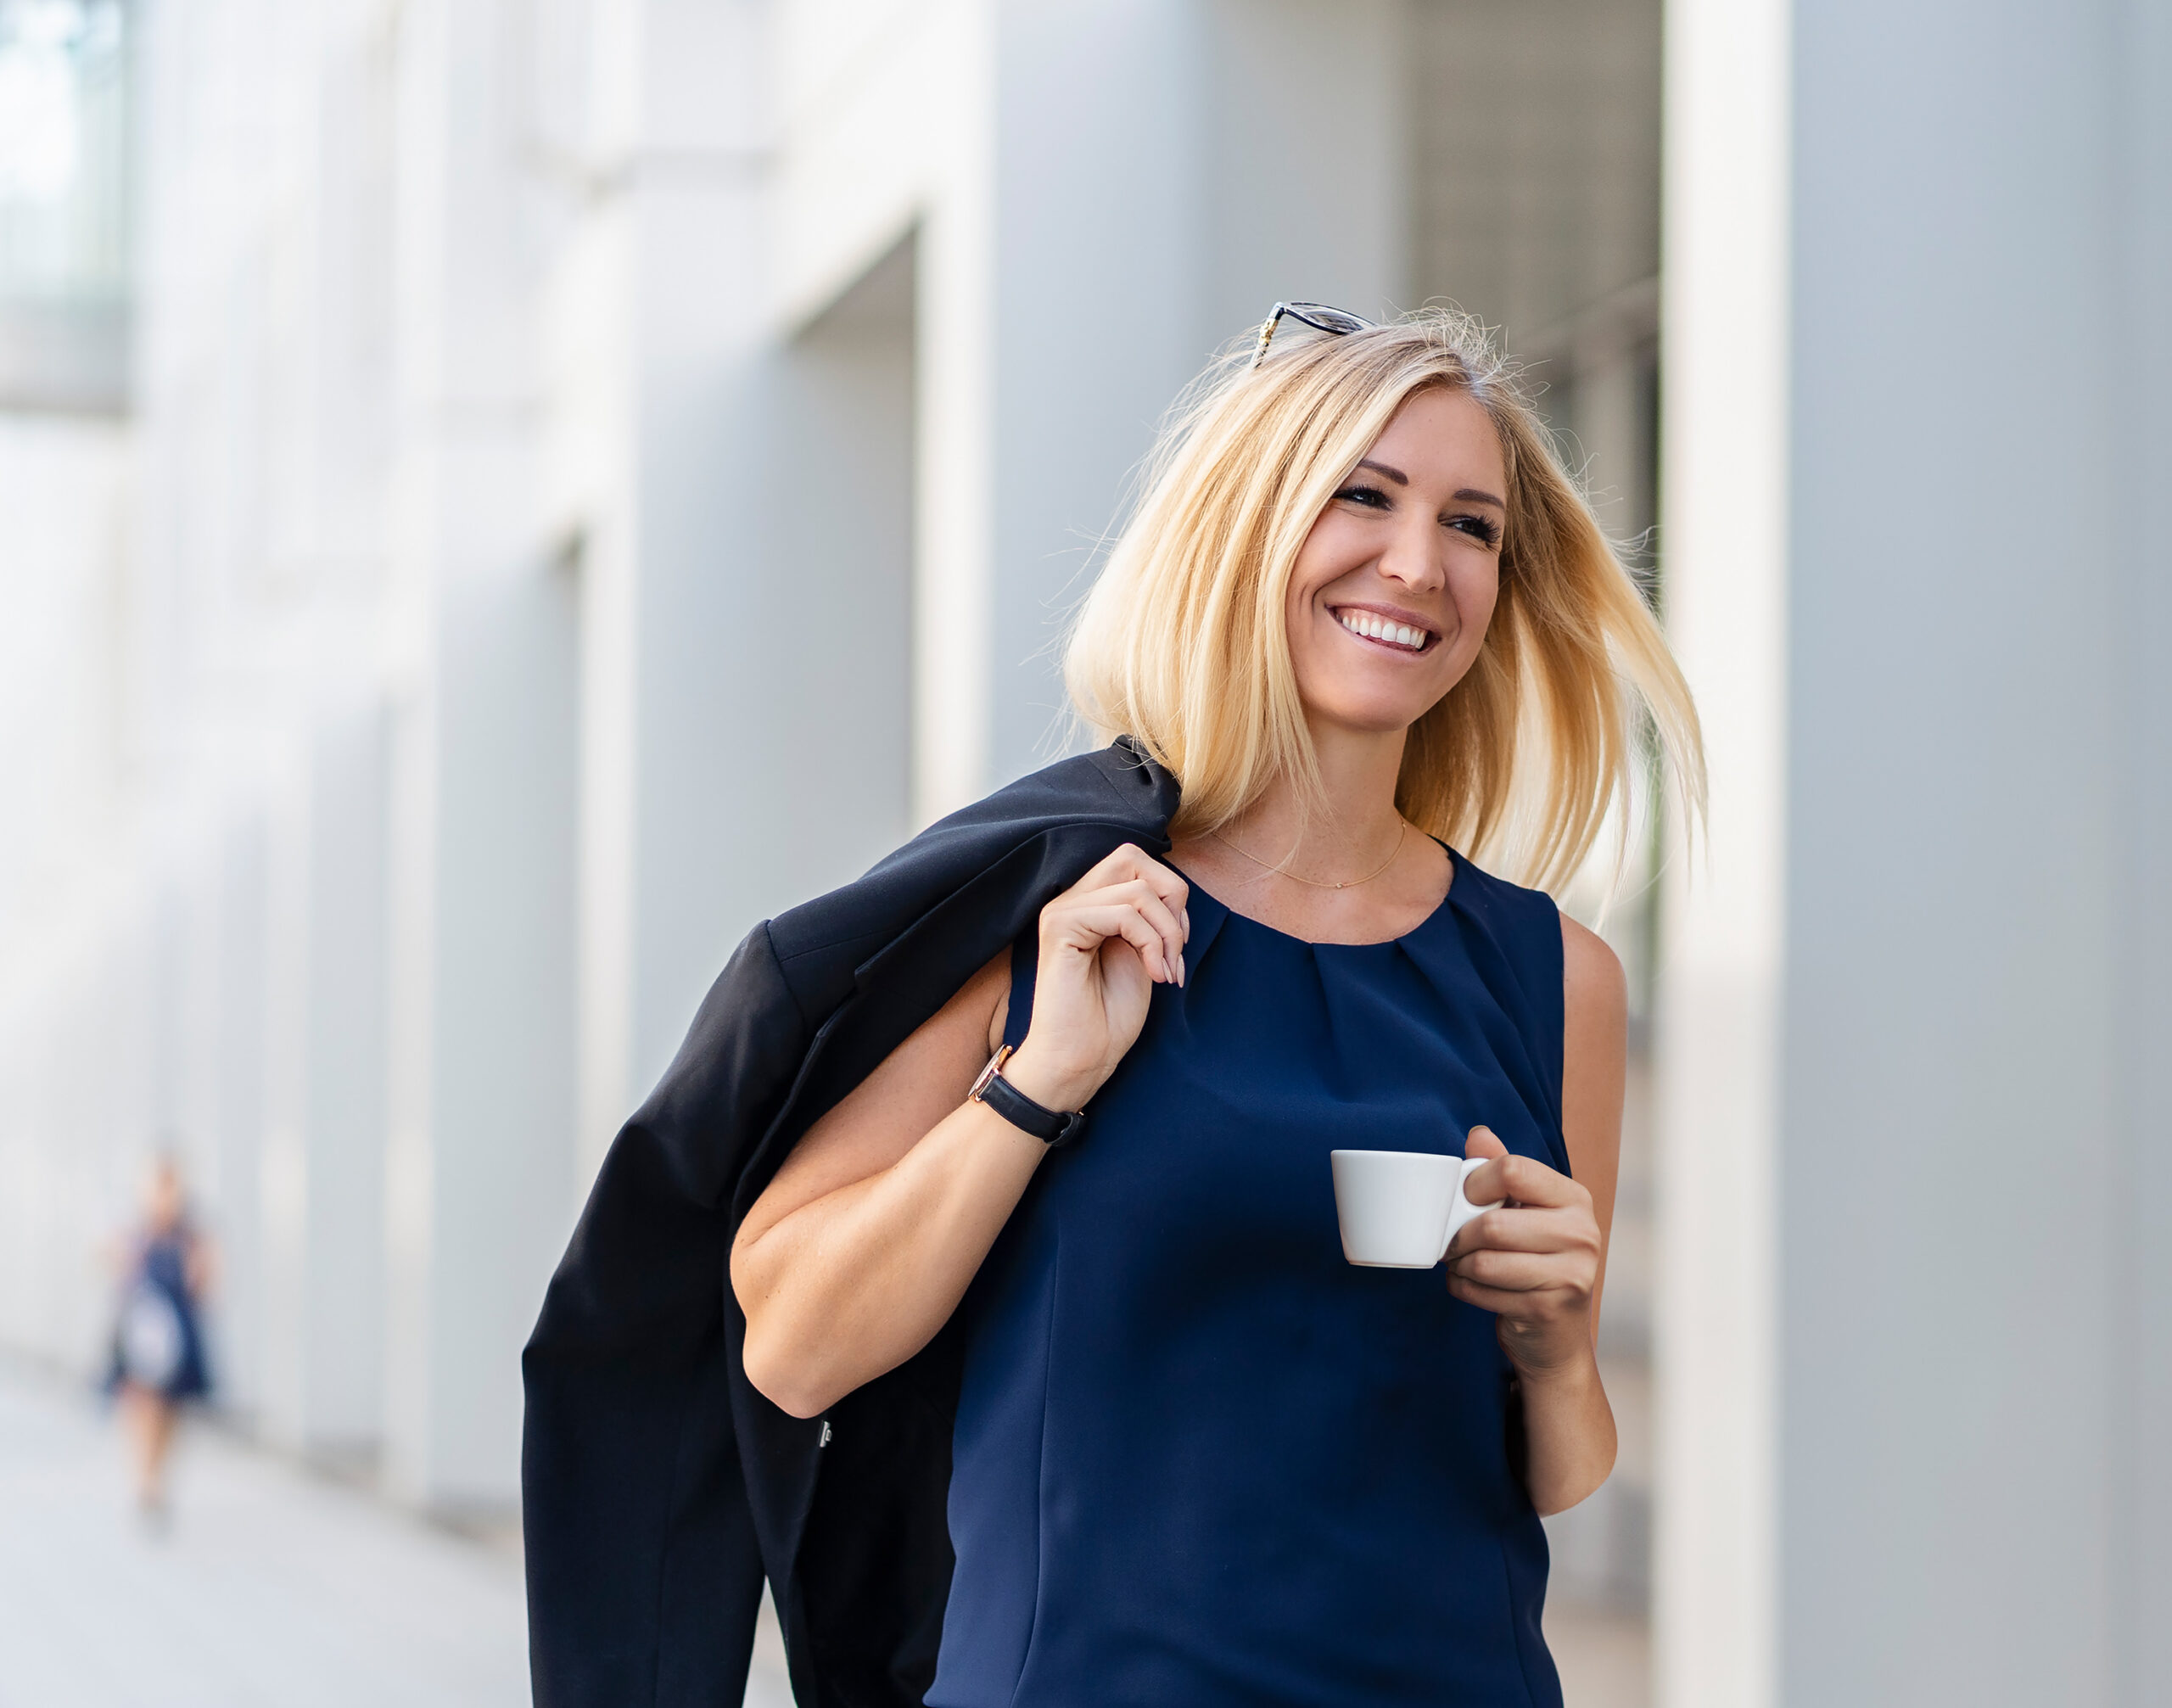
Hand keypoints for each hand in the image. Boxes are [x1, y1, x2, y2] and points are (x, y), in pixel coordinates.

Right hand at [1003, 845, 1188, 1112]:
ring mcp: (1062, 910)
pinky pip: (1124, 914)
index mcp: (1088, 901)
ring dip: (1168, 933)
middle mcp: (1071, 899)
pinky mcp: (1060, 927)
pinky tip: (1155, 976)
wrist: (1082, 1059)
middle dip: (1171, 899)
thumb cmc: (1110, 1014)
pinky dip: (1152, 944)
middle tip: (1175, 949)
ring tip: (1167, 971)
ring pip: (1137, 890)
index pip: (1135, 861)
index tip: (1176, 945)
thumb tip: (1174, 889)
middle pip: (1132, 857)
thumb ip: (1150, 916)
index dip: (1169, 893)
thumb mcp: (1143, 951)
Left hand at [1443, 1125, 1602, 1378]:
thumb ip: (1503, 1170)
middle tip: (1454, 1243)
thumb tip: (1479, 1134)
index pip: (1513, 1169)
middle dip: (1460, 1236)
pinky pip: (1483, 1291)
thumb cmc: (1536, 1264)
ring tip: (1463, 1264)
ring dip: (1460, 1265)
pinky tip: (1471, 1286)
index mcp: (1574, 1198)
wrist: (1556, 1337)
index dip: (1475, 1183)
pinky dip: (1464, 1289)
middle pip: (1493, 1223)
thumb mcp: (1525, 1212)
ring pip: (1485, 1261)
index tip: (1466, 1199)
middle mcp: (1582, 1233)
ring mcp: (1571, 1274)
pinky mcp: (1549, 1308)